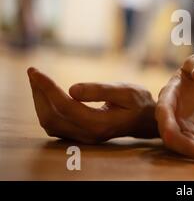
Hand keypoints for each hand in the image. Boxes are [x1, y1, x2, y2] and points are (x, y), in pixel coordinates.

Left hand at [27, 67, 156, 143]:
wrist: (145, 120)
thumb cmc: (138, 102)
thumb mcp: (125, 91)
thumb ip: (100, 91)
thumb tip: (71, 89)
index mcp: (98, 123)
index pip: (64, 106)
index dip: (47, 88)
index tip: (36, 71)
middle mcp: (88, 134)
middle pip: (51, 117)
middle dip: (38, 93)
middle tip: (34, 72)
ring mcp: (83, 137)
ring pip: (50, 123)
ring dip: (39, 101)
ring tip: (38, 80)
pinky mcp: (79, 135)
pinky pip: (55, 124)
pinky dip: (46, 108)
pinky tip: (47, 93)